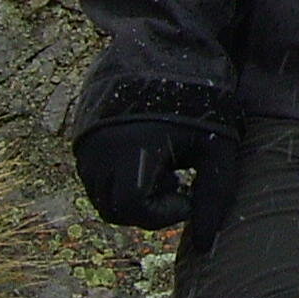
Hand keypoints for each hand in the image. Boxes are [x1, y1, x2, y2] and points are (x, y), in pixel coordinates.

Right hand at [75, 119, 243, 244]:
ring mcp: (85, 142)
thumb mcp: (217, 149)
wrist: (169, 52)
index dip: (162, 213)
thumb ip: (213, 197)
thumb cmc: (201, 104)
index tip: (186, 194)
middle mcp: (99, 148)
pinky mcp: (81, 136)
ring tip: (163, 166)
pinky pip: (93, 175)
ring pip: (100, 194)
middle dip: (146, 208)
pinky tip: (146, 155)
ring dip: (131, 194)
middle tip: (176, 182)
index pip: (131, 208)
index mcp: (130, 150)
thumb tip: (205, 246)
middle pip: (112, 208)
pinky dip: (118, 179)